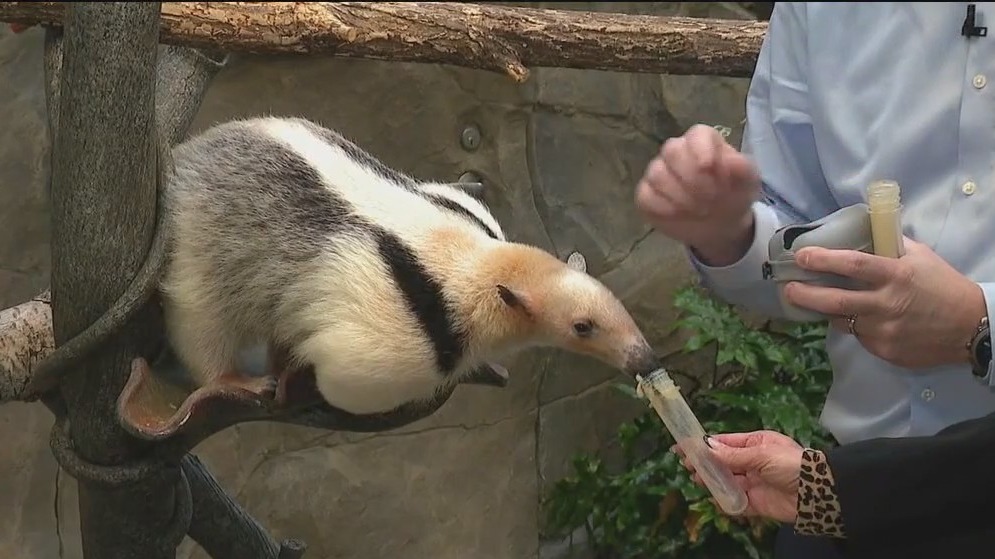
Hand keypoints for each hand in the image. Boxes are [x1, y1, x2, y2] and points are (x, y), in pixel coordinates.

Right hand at [634, 124, 761, 266]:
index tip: (708, 167)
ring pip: (656, 174)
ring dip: (679, 195)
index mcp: (704, 142)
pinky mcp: (647, 195)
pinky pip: (645, 195)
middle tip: (710, 197)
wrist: (721, 224)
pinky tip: (678, 215)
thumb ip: (742, 168)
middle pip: (671, 150)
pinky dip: (661, 207)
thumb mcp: (748, 182)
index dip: (700, 149)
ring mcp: (659, 172)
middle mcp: (678, 151)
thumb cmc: (734, 195)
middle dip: (690, 177)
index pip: (696, 135)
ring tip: (700, 210)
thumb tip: (732, 160)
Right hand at [674, 430, 803, 523]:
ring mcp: (753, 483)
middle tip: (687, 465)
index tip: (684, 446)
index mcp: (755, 444)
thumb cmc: (791, 465)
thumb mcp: (761, 454)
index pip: (724, 443)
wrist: (817, 494)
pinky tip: (713, 498)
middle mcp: (752, 462)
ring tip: (697, 479)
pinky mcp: (756, 503)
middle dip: (705, 463)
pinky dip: (724, 501)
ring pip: (726, 481)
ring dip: (711, 480)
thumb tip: (707, 447)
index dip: (704, 445)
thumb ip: (733, 455)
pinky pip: (735, 502)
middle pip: (722, 462)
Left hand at [784, 237, 984, 368]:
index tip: (801, 256)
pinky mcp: (884, 350)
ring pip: (841, 320)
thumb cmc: (943, 286)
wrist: (971, 327)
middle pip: (834, 301)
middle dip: (804, 294)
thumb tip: (864, 231)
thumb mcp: (921, 257)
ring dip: (826, 311)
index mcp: (896, 276)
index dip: (823, 259)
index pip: (852, 265)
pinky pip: (859, 336)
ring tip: (814, 301)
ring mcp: (883, 331)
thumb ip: (891, 246)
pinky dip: (853, 326)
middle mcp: (886, 304)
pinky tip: (857, 318)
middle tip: (787, 288)